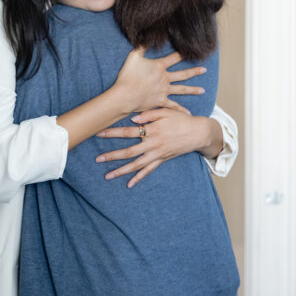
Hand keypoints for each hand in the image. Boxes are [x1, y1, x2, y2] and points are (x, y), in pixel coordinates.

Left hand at [95, 108, 214, 187]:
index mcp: (152, 130)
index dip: (113, 133)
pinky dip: (138, 178)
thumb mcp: (166, 111)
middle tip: (97, 159)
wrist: (198, 133)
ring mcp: (157, 154)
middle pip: (129, 152)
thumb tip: (132, 118)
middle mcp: (153, 144)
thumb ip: (149, 114)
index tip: (99, 133)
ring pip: (136, 165)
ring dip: (121, 171)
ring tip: (107, 176)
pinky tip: (129, 184)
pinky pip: (148, 171)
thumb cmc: (181, 119)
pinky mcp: (162, 160)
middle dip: (112, 156)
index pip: (128, 132)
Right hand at [114, 48, 205, 113]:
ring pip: (182, 89)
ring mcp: (164, 91)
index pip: (174, 58)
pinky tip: (188, 113)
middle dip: (194, 71)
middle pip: (183, 74)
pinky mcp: (161, 101)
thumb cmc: (127, 76)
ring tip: (202, 90)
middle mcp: (165, 78)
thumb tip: (147, 38)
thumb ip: (141, 47)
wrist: (125, 95)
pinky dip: (181, 110)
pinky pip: (173, 106)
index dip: (183, 53)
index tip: (191, 51)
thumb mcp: (133, 57)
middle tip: (204, 70)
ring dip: (193, 90)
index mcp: (159, 67)